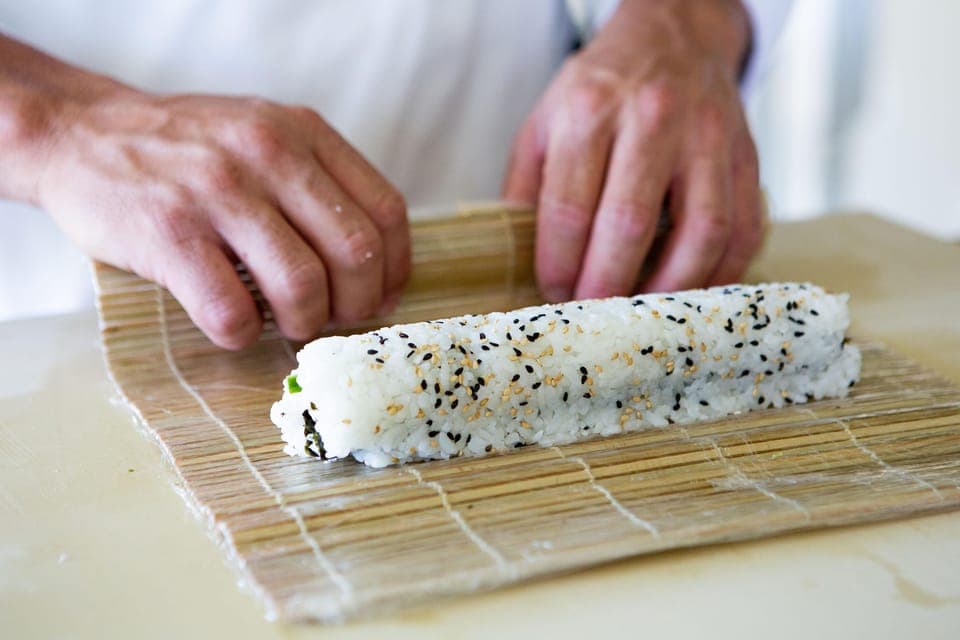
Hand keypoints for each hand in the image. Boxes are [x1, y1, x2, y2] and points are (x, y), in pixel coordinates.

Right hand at [35, 88, 409, 348]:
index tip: (382, 298)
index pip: (386, 211)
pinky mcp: (169, 234)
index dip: (395, 269)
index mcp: (303, 133)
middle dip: (356, 306)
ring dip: (304, 324)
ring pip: (302, 287)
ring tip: (287, 323)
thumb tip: (378, 271)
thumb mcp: (266, 135)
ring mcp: (218, 192)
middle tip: (333, 318)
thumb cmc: (190, 151)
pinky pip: (232, 312)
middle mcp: (268, 154)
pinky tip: (234, 323)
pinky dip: (243, 334)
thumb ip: (321, 184)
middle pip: (355, 255)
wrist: (83, 133)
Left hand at [503, 0, 763, 299]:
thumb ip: (527, 187)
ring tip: (644, 313)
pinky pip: (744, 227)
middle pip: (630, 224)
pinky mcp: (745, 156)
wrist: (673, 37)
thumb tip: (521, 262)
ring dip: (671, 288)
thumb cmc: (601, 90)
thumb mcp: (544, 121)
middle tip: (594, 314)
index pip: (569, 208)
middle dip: (607, 285)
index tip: (554, 292)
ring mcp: (706, 137)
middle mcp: (652, 119)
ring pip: (701, 231)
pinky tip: (695, 292)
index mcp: (589, 111)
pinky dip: (722, 272)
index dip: (559, 264)